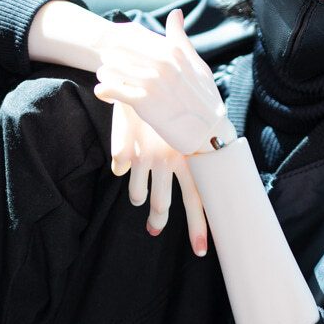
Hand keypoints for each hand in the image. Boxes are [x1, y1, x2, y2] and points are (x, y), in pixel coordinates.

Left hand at [94, 9, 233, 156]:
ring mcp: (152, 82)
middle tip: (103, 61)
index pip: (132, 32)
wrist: (209, 133)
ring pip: (110, 66)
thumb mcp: (198, 65)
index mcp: (171, 50)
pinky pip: (110, 89)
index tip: (104, 42)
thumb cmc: (204, 100)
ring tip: (108, 79)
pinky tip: (106, 96)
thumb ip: (181, 39)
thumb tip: (175, 13)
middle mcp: (161, 62)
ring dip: (104, 72)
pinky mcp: (144, 102)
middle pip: (117, 46)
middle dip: (105, 52)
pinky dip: (103, 91)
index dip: (112, 36)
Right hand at [110, 101, 207, 255]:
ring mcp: (146, 157)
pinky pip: (122, 174)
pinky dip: (124, 172)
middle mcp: (170, 160)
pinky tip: (127, 163)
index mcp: (189, 157)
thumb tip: (185, 185)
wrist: (139, 74)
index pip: (198, 198)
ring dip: (139, 197)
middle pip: (165, 204)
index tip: (201, 249)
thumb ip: (184, 158)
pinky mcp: (127, 151)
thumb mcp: (180, 129)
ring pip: (139, 195)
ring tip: (140, 193)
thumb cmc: (167, 104)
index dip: (199, 226)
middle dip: (159, 223)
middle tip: (154, 231)